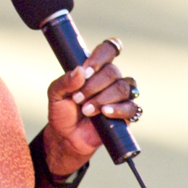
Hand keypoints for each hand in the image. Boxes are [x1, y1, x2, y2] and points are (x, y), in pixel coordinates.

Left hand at [43, 39, 140, 179]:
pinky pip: (132, 107)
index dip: (100, 57)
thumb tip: (80, 71)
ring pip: (123, 88)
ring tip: (87, 110)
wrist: (66, 137)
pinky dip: (118, 109)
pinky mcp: (126, 114)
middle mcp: (110, 80)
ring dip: (103, 98)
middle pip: (113, 72)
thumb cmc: (62, 112)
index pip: (108, 50)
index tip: (87, 70)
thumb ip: (65, 81)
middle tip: (78, 99)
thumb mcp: (55, 94)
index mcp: (95, 69)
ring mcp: (120, 96)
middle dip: (94, 85)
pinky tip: (105, 113)